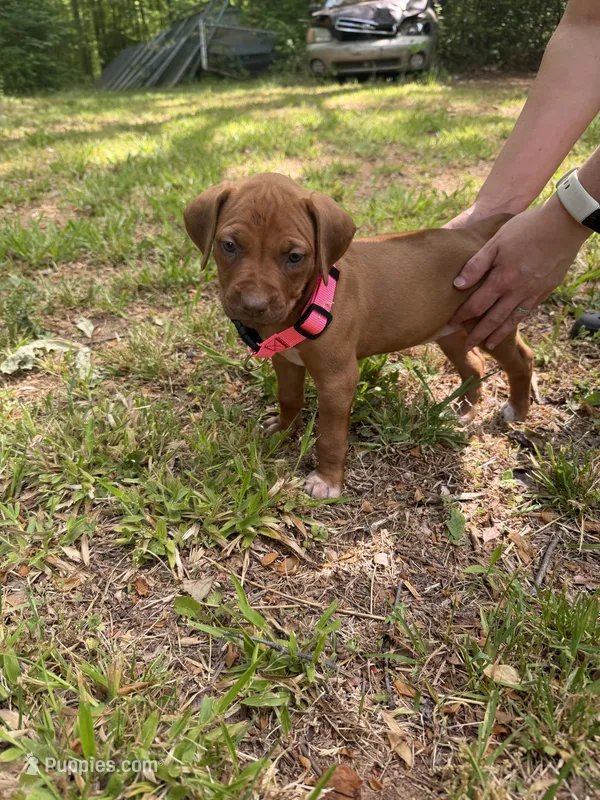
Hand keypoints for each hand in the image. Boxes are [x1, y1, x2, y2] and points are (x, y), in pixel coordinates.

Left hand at [448, 195, 589, 349]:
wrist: (564, 225)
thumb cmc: (526, 228)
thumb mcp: (496, 242)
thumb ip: (476, 265)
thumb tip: (458, 285)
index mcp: (502, 279)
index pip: (476, 305)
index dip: (462, 316)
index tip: (450, 325)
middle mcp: (517, 291)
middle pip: (493, 319)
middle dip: (478, 334)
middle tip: (467, 346)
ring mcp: (533, 293)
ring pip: (512, 320)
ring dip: (498, 334)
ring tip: (489, 345)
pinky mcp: (545, 290)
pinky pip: (527, 312)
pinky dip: (516, 322)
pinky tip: (510, 325)